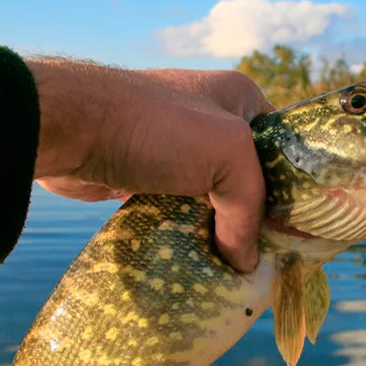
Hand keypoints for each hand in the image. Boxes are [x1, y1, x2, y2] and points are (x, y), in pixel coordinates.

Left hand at [27, 58, 274, 272]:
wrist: (67, 129)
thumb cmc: (156, 128)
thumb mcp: (226, 155)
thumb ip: (248, 208)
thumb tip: (244, 262)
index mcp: (239, 98)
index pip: (282, 148)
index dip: (293, 189)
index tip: (298, 232)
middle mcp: (211, 119)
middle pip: (248, 178)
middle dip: (254, 217)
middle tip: (267, 257)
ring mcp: (175, 148)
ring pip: (212, 199)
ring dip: (220, 231)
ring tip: (235, 268)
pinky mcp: (147, 175)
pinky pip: (180, 210)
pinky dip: (188, 233)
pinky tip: (199, 259)